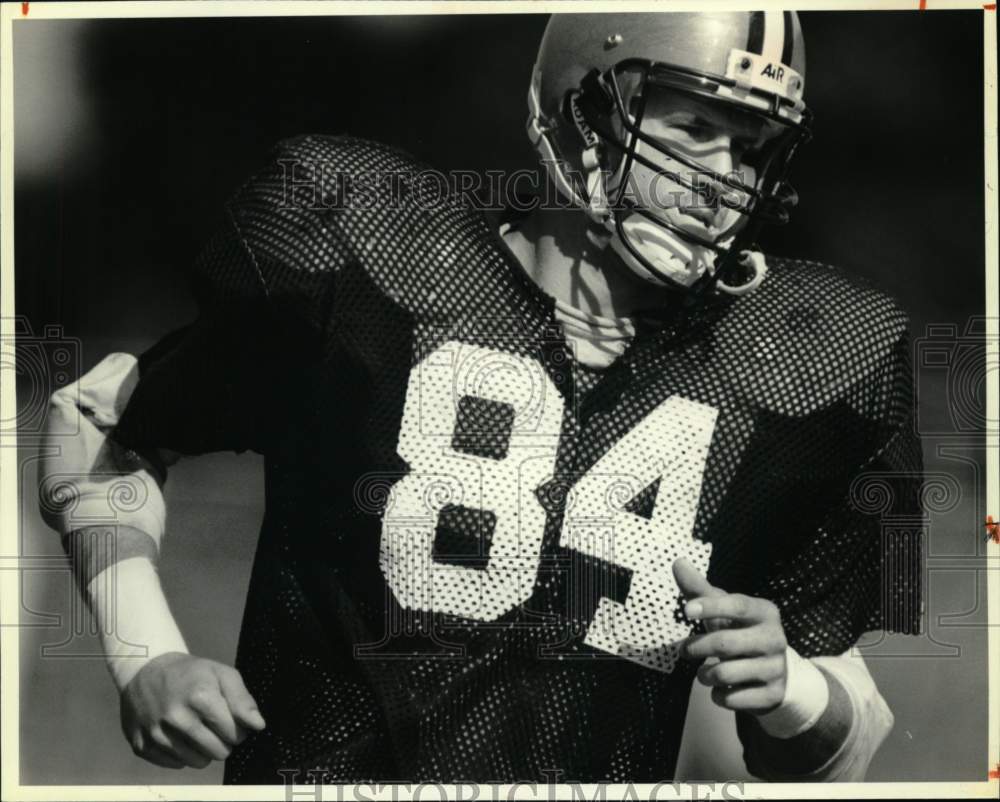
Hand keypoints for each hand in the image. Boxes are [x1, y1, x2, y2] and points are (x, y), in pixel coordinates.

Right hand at [120, 652, 265, 768]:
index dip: (238, 729)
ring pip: (198, 762)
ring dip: (204, 750)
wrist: (145, 671)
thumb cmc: (190, 673)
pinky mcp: (142, 746)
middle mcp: (177, 718)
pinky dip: (183, 754)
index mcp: (200, 697)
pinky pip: (176, 765)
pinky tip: (179, 736)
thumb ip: (242, 700)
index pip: (234, 733)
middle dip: (223, 742)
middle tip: (215, 726)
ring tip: (198, 730)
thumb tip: (257, 725)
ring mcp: (157, 734)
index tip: (230, 720)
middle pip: (218, 752)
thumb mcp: (221, 674)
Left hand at [673, 558, 787, 714]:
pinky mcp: (772, 695)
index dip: (711, 606)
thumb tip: (678, 562)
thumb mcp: (723, 610)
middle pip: (725, 644)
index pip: (738, 606)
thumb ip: (700, 590)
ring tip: (704, 672)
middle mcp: (775, 639)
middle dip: (697, 647)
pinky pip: (732, 699)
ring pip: (726, 674)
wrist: (772, 671)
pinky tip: (721, 689)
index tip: (686, 610)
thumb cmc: (740, 631)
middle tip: (684, 650)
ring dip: (704, 675)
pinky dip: (718, 695)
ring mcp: (776, 668)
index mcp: (764, 612)